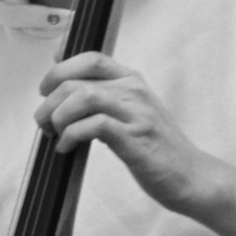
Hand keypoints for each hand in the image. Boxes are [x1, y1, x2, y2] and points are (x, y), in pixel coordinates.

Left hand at [34, 51, 219, 215]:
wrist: (191, 176)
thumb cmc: (155, 146)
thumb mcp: (129, 111)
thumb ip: (100, 92)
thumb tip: (60, 69)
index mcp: (132, 80)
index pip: (91, 58)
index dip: (59, 69)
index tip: (45, 90)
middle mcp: (134, 91)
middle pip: (76, 79)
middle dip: (49, 101)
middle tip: (43, 122)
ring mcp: (136, 113)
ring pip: (82, 97)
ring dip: (57, 116)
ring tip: (54, 134)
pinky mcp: (135, 138)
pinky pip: (93, 125)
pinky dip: (71, 135)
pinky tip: (67, 148)